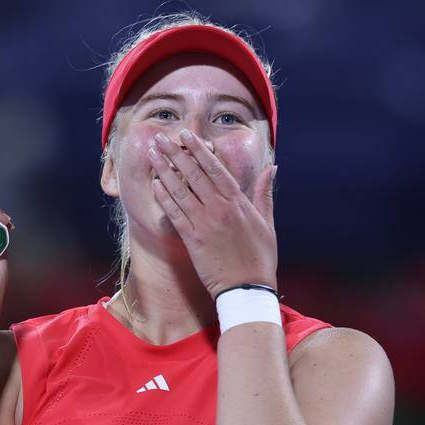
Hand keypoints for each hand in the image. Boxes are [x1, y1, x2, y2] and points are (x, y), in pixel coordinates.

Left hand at [149, 129, 277, 299]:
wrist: (248, 289)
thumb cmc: (260, 257)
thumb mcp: (267, 222)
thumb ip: (264, 193)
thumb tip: (271, 167)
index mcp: (238, 202)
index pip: (215, 168)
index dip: (199, 150)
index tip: (186, 135)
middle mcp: (220, 208)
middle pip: (194, 174)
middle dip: (176, 153)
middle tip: (161, 137)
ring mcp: (205, 224)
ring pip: (181, 191)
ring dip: (164, 170)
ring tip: (152, 154)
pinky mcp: (193, 240)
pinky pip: (175, 214)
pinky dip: (164, 198)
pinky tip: (155, 184)